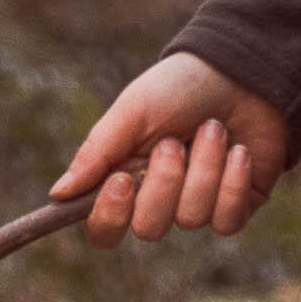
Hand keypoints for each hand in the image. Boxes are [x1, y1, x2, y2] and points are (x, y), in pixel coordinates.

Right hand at [57, 53, 291, 241]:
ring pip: (191, 218)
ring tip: (213, 130)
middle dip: (164, 182)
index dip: (110, 216)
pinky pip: (227, 219)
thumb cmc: (180, 88)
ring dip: (204, 168)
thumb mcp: (132, 112)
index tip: (122, 180)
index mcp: (125, 180)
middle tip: (173, 142)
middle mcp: (159, 200)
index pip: (103, 230)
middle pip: (148, 229)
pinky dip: (232, 181)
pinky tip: (239, 150)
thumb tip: (57, 194)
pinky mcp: (237, 206)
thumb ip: (97, 153)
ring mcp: (198, 205)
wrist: (243, 72)